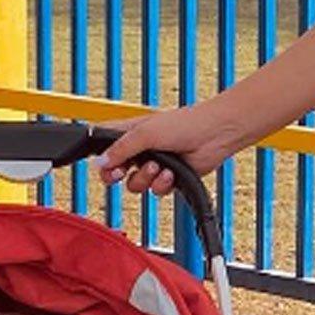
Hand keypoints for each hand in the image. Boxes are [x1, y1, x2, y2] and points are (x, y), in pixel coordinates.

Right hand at [96, 97, 251, 196]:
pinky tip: (172, 173)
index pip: (104, 145)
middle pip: (114, 171)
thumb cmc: (186, 124)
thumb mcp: (145, 133)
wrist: (215, 136)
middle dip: (117, 175)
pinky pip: (155, 190)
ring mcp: (155, 165)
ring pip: (135, 184)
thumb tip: (100, 162)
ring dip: (145, 178)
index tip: (102, 163)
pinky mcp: (169, 178)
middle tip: (122, 172)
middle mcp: (140, 149)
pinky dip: (163, 184)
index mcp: (130, 132)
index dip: (99, 156)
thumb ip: (121, 149)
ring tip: (158, 166)